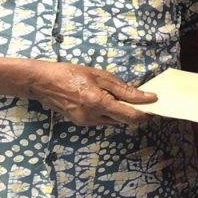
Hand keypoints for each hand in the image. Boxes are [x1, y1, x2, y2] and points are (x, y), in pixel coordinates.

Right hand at [29, 61, 156, 125]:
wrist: (43, 83)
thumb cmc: (71, 74)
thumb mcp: (99, 75)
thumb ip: (122, 88)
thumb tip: (143, 96)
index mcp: (99, 103)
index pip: (130, 116)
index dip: (145, 112)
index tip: (154, 103)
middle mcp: (94, 117)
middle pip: (124, 121)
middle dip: (136, 112)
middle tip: (143, 100)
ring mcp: (87, 122)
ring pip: (114, 121)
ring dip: (123, 113)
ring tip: (125, 98)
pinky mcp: (82, 123)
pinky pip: (103, 120)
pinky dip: (110, 113)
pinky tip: (108, 100)